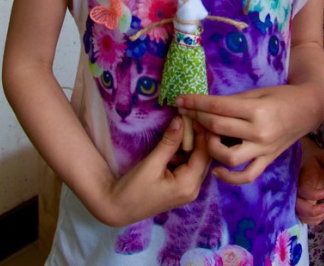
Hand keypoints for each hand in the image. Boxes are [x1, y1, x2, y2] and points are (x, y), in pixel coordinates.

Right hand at [97, 116, 211, 226]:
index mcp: (188, 185)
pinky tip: (175, 142)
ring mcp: (188, 190)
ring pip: (197, 161)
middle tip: (189, 117)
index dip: (202, 133)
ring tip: (182, 126)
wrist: (118, 208)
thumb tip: (181, 120)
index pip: (204, 154)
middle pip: (205, 157)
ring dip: (191, 144)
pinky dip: (184, 153)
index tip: (195, 114)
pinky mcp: (181, 188)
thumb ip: (169, 142)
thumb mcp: (151, 163)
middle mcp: (193, 189)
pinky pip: (189, 166)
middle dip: (198, 137)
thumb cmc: (133, 189)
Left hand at [177, 83, 320, 184]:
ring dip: (210, 147)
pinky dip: (230, 178)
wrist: (307, 110)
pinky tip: (216, 170)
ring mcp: (263, 150)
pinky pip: (246, 176)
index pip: (218, 107)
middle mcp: (259, 132)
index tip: (181, 100)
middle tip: (185, 113)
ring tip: (204, 137)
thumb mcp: (256, 93)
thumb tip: (205, 106)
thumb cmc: (280, 96)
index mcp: (256, 110)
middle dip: (197, 119)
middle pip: (218, 128)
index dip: (196, 103)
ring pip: (228, 157)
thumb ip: (232, 102)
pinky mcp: (267, 161)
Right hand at [296, 138, 323, 225]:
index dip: (313, 194)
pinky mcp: (299, 204)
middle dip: (312, 211)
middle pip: (297, 205)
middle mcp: (295, 189)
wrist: (303, 160)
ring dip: (315, 217)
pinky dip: (313, 220)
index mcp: (301, 176)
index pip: (302, 189)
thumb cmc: (315, 159)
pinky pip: (302, 217)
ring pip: (299, 214)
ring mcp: (295, 198)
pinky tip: (323, 213)